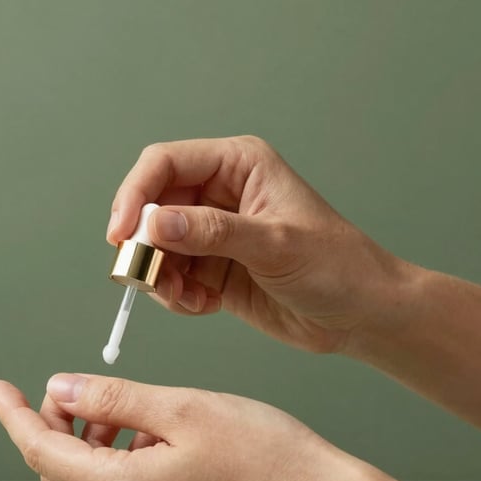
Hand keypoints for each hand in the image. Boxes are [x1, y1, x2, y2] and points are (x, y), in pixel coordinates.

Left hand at [0, 373, 358, 480]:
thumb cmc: (266, 453)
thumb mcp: (182, 408)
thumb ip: (112, 397)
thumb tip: (59, 389)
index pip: (41, 451)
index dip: (15, 415)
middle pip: (59, 474)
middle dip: (55, 428)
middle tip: (75, 391)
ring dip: (90, 447)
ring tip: (123, 412)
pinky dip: (116, 469)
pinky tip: (148, 442)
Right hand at [109, 136, 412, 353]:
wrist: (359, 315)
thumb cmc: (336, 266)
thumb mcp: (274, 244)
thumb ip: (212, 233)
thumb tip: (155, 223)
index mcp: (238, 166)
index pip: (164, 165)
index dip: (134, 196)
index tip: (121, 235)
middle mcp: (220, 195)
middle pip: (152, 208)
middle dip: (144, 245)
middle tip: (146, 276)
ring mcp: (213, 234)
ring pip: (156, 248)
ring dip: (159, 277)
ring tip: (185, 298)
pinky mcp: (212, 269)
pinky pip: (172, 278)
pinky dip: (176, 296)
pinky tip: (202, 306)